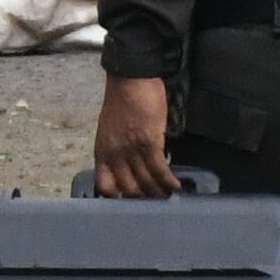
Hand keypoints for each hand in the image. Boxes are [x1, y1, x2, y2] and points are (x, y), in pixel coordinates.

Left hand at [90, 75, 177, 198]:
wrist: (130, 78)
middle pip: (129, 188)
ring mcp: (131, 149)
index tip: (130, 200)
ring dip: (159, 192)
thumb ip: (117, 148)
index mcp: (103, 151)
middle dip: (143, 198)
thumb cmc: (122, 99)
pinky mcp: (149, 141)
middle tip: (155, 201)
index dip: (118, 197)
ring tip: (168, 196)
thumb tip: (130, 164)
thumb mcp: (110, 129)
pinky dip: (169, 181)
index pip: (105, 185)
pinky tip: (176, 186)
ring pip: (146, 181)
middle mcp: (115, 154)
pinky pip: (159, 169)